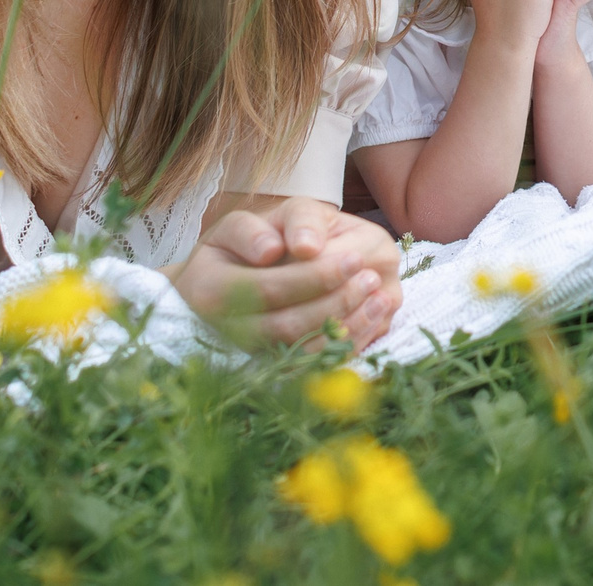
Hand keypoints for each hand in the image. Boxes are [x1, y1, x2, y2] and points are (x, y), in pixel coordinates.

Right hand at [171, 196, 400, 348]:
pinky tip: (373, 322)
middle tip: (371, 278)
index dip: (314, 277)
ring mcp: (253, 354)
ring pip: (302, 354)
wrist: (216, 289)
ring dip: (347, 329)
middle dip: (336, 302)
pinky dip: (346, 349)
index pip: (269, 289)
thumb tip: (274, 249)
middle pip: (289, 325)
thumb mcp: (236, 225)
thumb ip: (252, 231)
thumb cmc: (233, 250)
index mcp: (212, 290)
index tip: (354, 258)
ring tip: (380, 300)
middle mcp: (229, 330)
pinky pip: (312, 367)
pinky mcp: (275, 367)